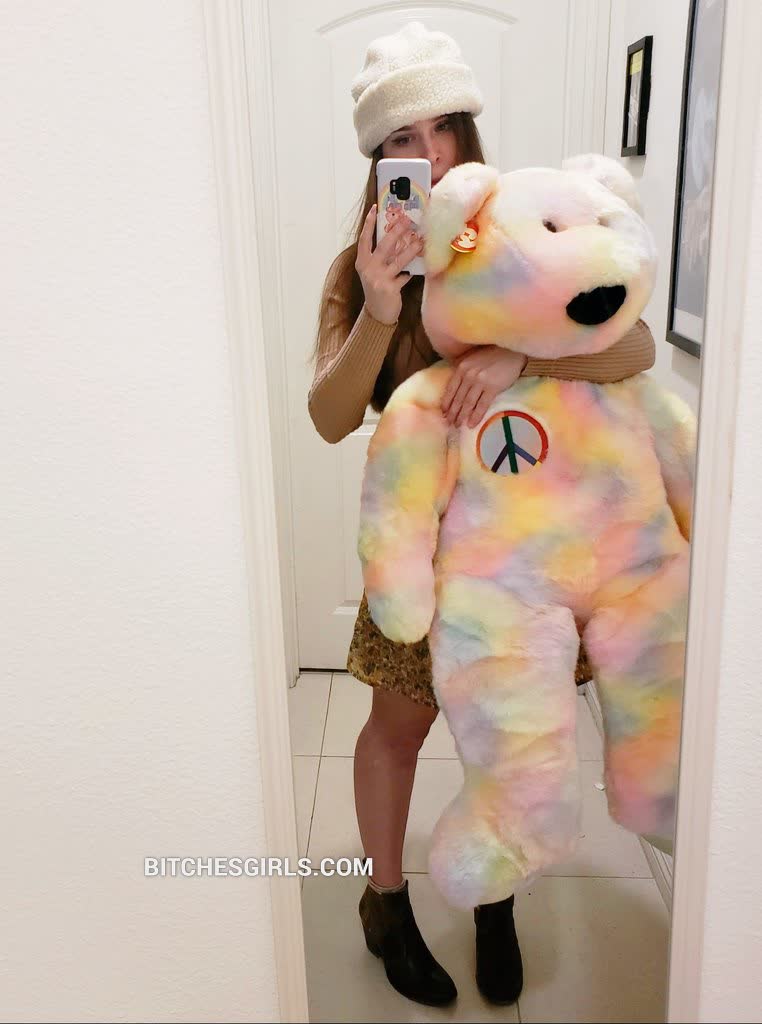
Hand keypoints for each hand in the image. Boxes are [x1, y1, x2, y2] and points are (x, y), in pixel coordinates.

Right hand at [355, 205, 423, 324]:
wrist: (377, 314)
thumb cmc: (376, 289)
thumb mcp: (372, 272)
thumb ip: (379, 257)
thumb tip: (396, 238)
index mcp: (362, 262)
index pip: (364, 239)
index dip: (369, 223)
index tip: (375, 208)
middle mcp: (368, 269)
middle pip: (384, 245)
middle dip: (397, 231)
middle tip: (407, 220)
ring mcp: (379, 279)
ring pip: (398, 260)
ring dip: (411, 249)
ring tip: (421, 241)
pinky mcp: (390, 288)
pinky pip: (405, 276)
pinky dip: (412, 272)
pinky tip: (420, 267)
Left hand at [441, 346, 527, 427]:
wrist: (512, 352)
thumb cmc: (493, 356)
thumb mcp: (473, 359)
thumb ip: (463, 370)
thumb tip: (455, 387)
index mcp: (462, 367)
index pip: (450, 389)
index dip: (446, 403)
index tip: (443, 413)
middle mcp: (468, 374)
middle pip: (458, 398)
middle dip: (452, 412)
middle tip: (449, 423)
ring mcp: (480, 381)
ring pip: (468, 403)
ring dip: (461, 416)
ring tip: (458, 425)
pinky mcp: (493, 388)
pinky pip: (482, 405)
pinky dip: (476, 416)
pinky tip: (471, 424)